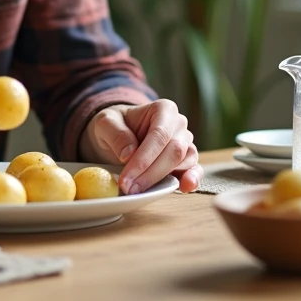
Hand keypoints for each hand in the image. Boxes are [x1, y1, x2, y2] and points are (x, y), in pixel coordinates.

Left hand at [79, 100, 200, 193]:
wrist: (118, 135)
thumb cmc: (115, 126)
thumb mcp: (105, 122)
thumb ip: (116, 133)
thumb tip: (129, 154)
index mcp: (163, 109)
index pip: (159, 135)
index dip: (144, 159)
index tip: (126, 178)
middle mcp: (179, 125)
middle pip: (174, 151)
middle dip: (150, 173)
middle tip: (128, 188)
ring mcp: (186, 143)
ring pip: (184, 163)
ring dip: (161, 180)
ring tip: (137, 191)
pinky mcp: (187, 161)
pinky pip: (195, 170)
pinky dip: (191, 180)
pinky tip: (184, 188)